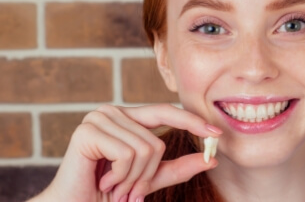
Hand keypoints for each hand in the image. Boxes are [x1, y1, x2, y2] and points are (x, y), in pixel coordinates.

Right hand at [29, 104, 221, 201]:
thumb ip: (178, 168)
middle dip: (147, 174)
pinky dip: (121, 176)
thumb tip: (211, 159)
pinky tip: (103, 181)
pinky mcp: (88, 131)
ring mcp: (99, 118)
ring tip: (114, 186)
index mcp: (127, 118)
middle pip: (157, 141)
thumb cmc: (108, 193)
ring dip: (132, 179)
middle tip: (128, 191)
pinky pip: (127, 154)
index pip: (166, 111)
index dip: (192, 121)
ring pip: (144, 149)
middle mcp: (113, 112)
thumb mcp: (149, 179)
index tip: (217, 134)